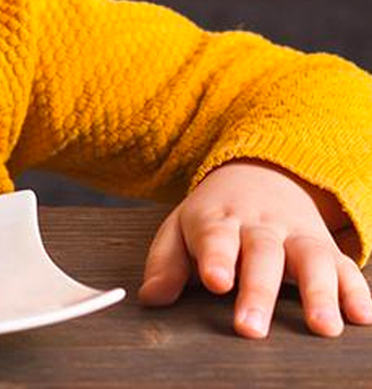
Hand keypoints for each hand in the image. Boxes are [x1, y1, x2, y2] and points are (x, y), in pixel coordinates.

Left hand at [138, 159, 371, 337]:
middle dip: (258, 291)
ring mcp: (297, 235)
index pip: (215, 236)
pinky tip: (360, 316)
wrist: (261, 174)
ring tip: (322, 327)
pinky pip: (345, 266)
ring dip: (318, 293)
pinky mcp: (326, 247)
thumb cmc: (213, 216)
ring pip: (310, 259)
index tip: (216, 282)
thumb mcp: (179, 229)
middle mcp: (260, 226)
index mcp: (218, 220)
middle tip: (250, 328)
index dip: (216, 258)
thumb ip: (165, 264)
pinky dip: (355, 290)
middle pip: (262, 255)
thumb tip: (151, 297)